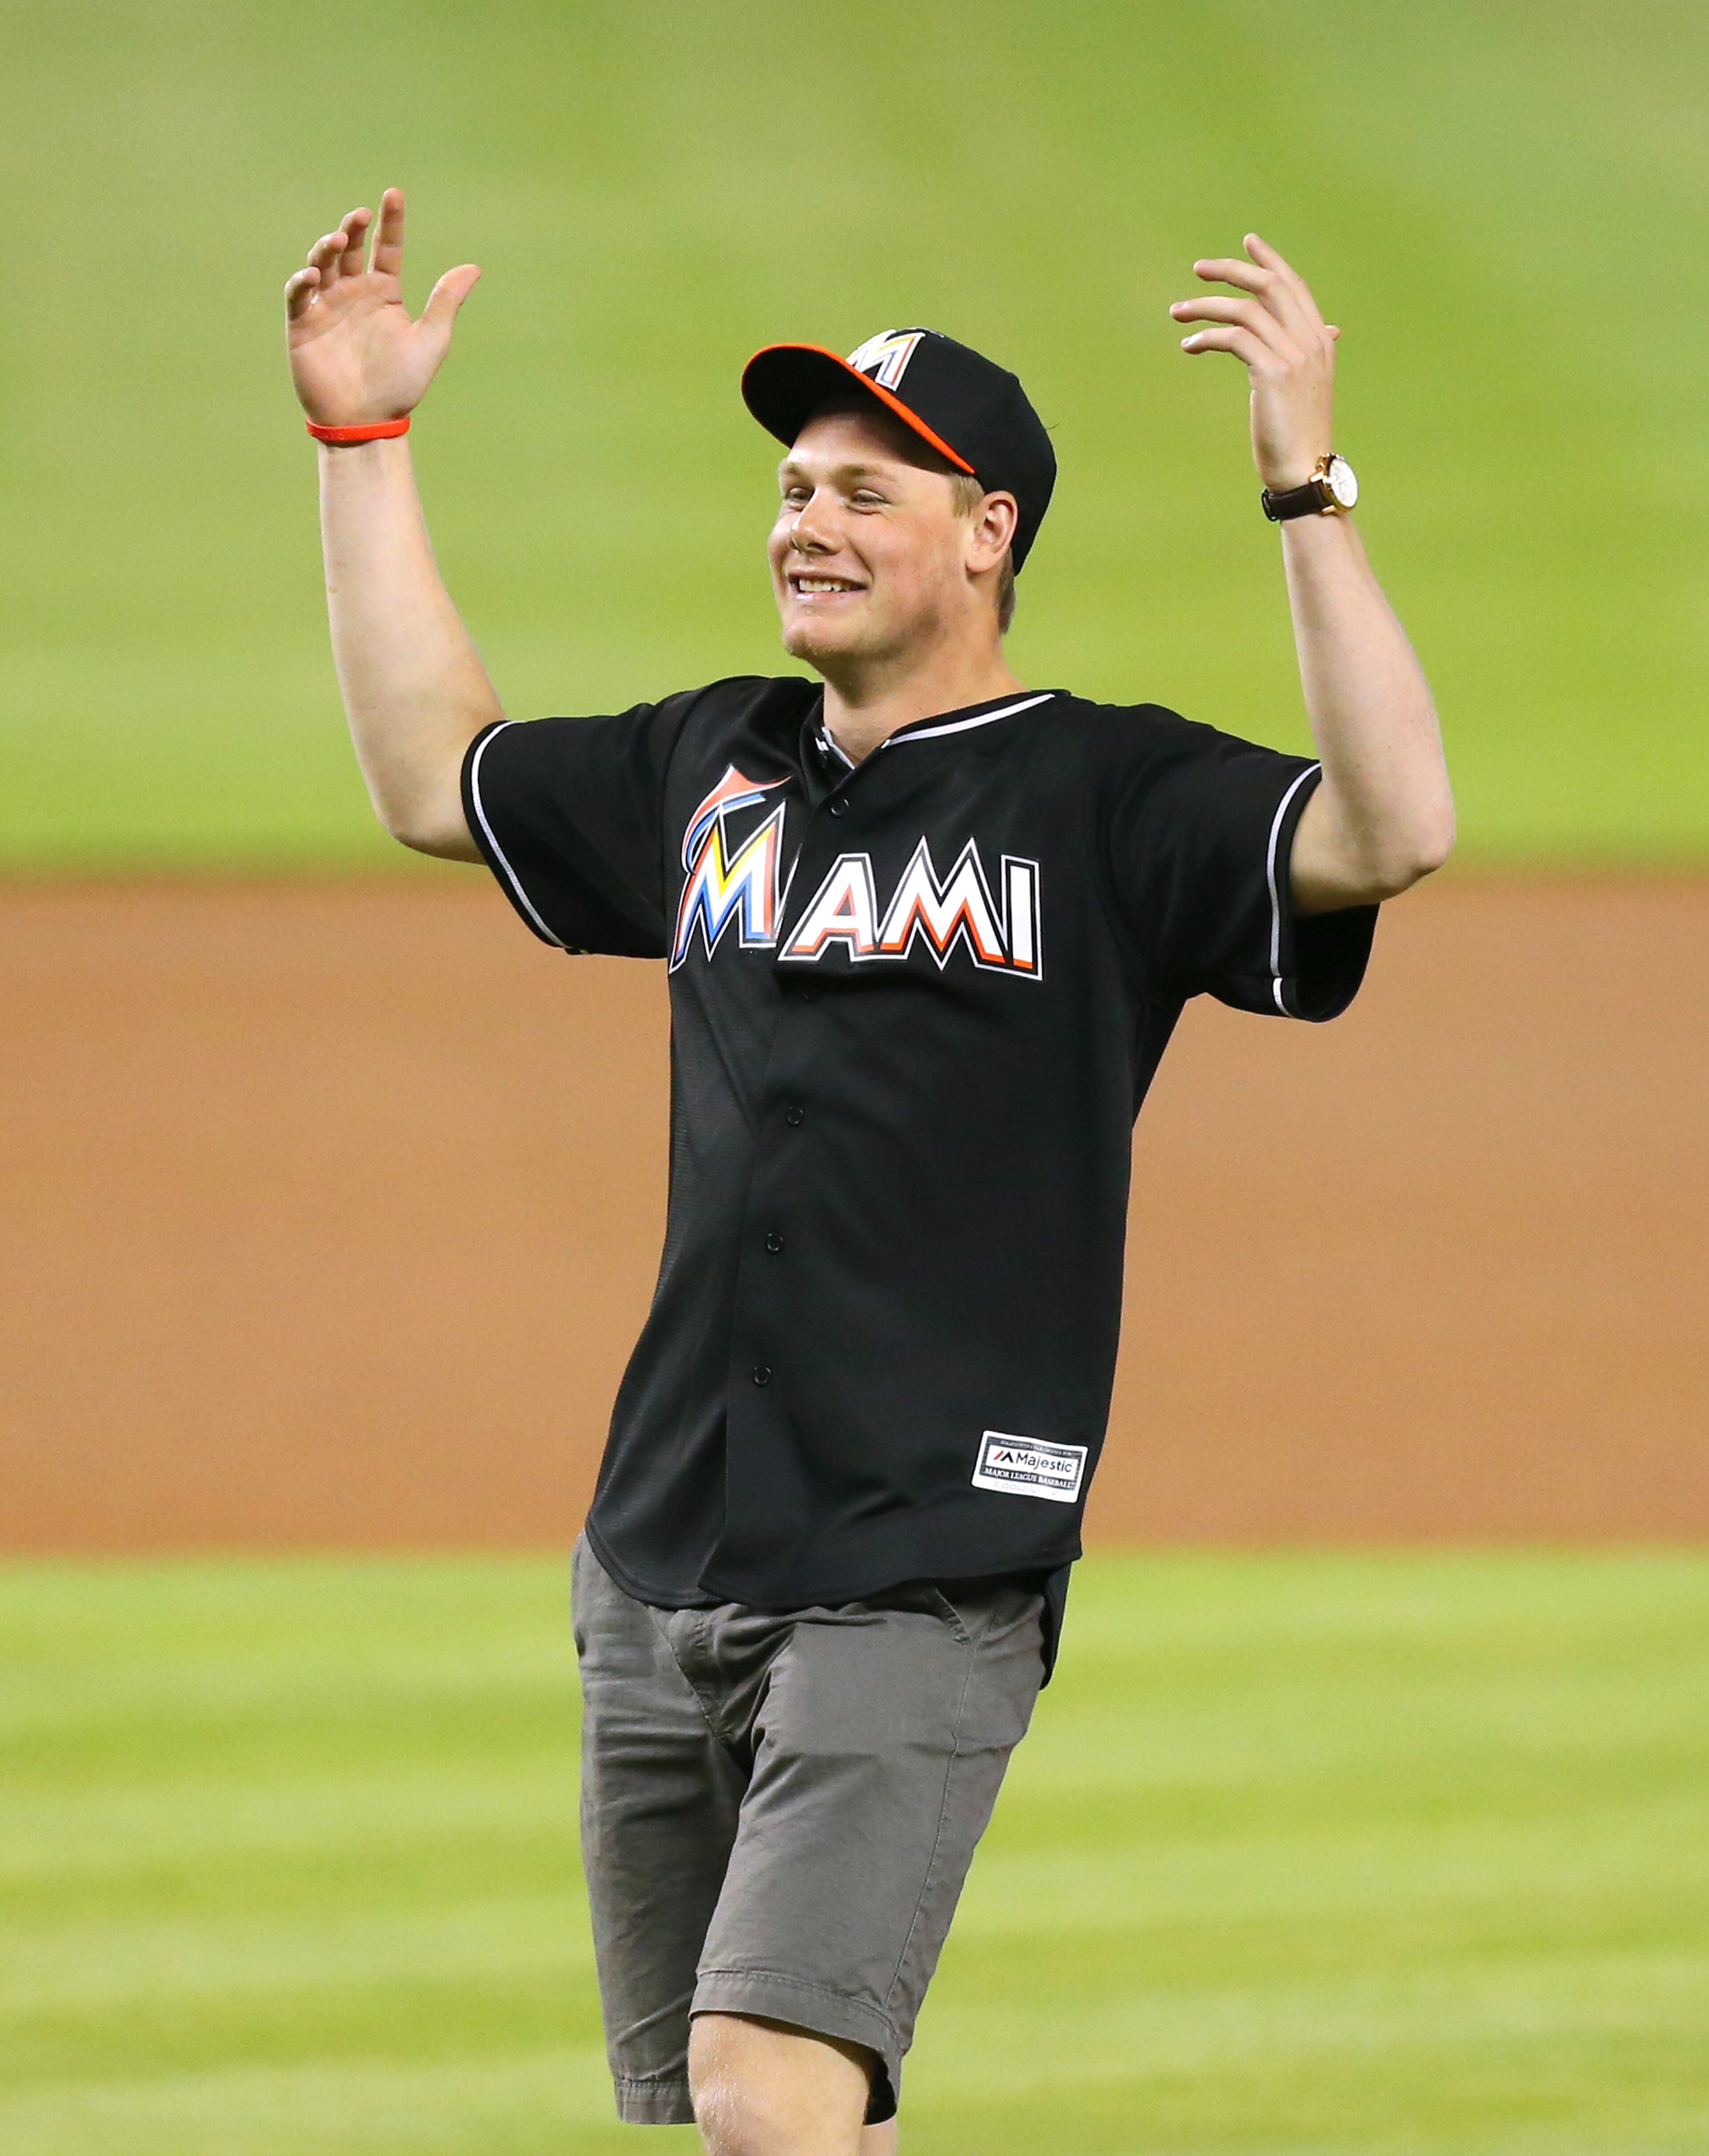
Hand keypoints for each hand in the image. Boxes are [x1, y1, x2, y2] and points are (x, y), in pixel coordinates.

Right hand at [284, 189, 480, 428]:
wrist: (369, 422)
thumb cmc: (402, 385)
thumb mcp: (431, 340)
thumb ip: (446, 302)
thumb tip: (473, 267)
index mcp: (384, 293)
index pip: (387, 248)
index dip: (391, 222)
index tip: (393, 195)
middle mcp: (354, 293)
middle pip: (351, 249)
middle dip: (352, 228)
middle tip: (359, 215)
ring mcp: (327, 306)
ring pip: (323, 264)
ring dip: (326, 248)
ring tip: (337, 240)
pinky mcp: (303, 324)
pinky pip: (298, 295)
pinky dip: (301, 281)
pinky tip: (311, 274)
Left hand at [1170, 235, 1338, 492]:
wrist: (1305, 469)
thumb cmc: (1300, 434)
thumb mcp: (1308, 386)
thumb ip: (1310, 353)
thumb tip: (1329, 331)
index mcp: (1320, 340)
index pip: (1294, 286)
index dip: (1270, 261)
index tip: (1247, 242)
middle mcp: (1311, 340)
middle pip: (1268, 286)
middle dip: (1231, 271)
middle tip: (1198, 269)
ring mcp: (1293, 355)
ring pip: (1244, 310)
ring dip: (1205, 306)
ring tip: (1178, 312)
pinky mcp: (1271, 373)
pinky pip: (1233, 338)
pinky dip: (1207, 336)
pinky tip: (1189, 345)